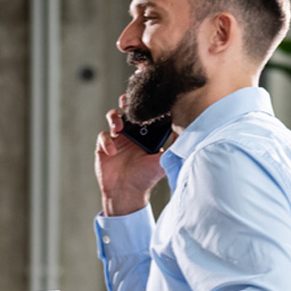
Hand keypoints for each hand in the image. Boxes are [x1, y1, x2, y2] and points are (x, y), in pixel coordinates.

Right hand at [95, 96, 166, 215]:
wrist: (128, 193)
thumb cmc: (146, 178)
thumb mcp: (164, 160)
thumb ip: (174, 144)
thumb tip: (188, 128)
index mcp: (146, 132)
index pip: (146, 112)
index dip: (145, 103)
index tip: (147, 97)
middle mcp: (132, 132)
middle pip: (128, 108)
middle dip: (127, 101)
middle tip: (128, 101)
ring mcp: (117, 138)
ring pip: (113, 116)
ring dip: (114, 117)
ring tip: (119, 127)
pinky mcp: (104, 146)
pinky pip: (103, 136)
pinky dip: (107, 141)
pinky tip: (113, 152)